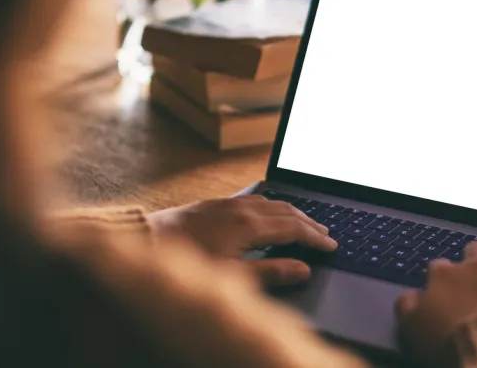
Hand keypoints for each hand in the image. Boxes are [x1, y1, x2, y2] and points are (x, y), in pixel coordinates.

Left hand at [147, 194, 336, 286]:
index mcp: (250, 225)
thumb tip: (303, 270)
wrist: (145, 241)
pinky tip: (270, 212)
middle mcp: (243, 209)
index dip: (315, 238)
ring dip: (293, 213)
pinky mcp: (216, 204)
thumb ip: (271, 272)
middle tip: (326, 233)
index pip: (294, 229)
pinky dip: (273, 206)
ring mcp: (228, 203)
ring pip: (272, 202)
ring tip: (306, 223)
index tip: (331, 246)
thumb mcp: (232, 276)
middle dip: (309, 222)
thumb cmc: (187, 264)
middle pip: (287, 211)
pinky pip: (255, 199)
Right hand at [396, 242, 476, 366]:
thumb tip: (409, 298)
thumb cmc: (447, 341)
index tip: (439, 291)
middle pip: (476, 250)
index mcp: (445, 276)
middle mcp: (476, 271)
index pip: (438, 266)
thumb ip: (407, 307)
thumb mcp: (411, 327)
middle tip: (473, 274)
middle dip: (474, 258)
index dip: (438, 279)